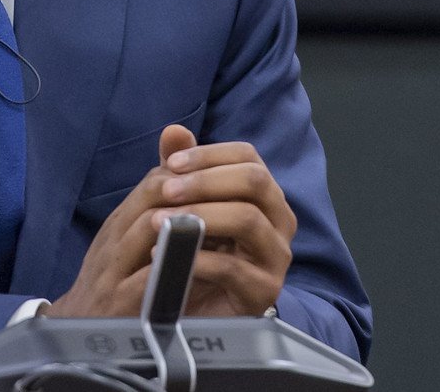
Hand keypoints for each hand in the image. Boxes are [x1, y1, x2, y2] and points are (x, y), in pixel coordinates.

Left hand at [46, 125, 294, 318]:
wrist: (194, 309)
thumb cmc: (195, 250)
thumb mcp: (186, 206)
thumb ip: (182, 169)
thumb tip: (173, 130)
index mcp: (264, 194)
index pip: (248, 157)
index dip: (209, 155)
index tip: (170, 163)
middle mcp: (279, 221)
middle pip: (254, 181)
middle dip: (205, 180)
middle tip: (165, 189)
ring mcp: (276, 258)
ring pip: (247, 219)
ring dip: (200, 215)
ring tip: (159, 221)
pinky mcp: (264, 293)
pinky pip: (233, 268)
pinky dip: (194, 258)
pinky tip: (163, 255)